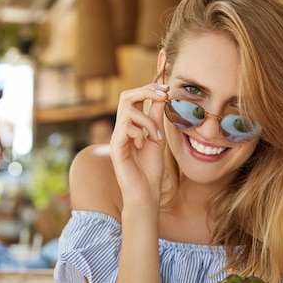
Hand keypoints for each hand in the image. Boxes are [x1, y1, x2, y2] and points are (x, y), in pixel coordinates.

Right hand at [110, 83, 168, 206]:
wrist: (146, 192)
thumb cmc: (150, 168)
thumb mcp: (157, 138)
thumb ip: (157, 118)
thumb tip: (162, 96)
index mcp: (131, 126)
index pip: (134, 98)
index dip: (149, 89)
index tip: (167, 90)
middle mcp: (121, 129)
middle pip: (126, 96)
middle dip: (146, 91)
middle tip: (163, 95)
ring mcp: (117, 138)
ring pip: (128, 111)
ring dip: (148, 120)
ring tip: (156, 137)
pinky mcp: (116, 148)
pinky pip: (126, 128)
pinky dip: (140, 133)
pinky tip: (144, 145)